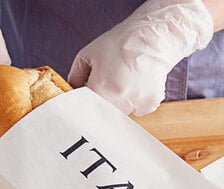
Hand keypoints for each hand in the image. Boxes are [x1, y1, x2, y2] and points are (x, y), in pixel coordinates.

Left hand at [68, 0, 213, 116]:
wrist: (150, 40)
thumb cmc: (120, 44)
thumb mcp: (88, 54)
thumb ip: (76, 75)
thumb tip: (73, 92)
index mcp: (101, 87)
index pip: (86, 107)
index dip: (86, 102)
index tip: (87, 97)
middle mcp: (119, 99)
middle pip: (104, 113)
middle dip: (103, 102)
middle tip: (108, 84)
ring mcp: (136, 104)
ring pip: (121, 114)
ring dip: (119, 103)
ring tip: (123, 82)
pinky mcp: (149, 105)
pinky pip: (137, 110)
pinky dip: (135, 101)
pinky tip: (137, 85)